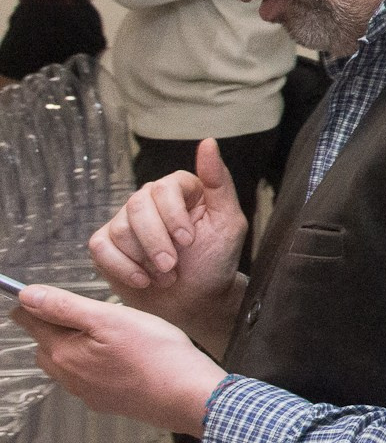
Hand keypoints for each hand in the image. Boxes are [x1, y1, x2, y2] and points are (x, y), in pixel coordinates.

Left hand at [11, 284, 226, 434]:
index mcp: (65, 353)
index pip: (31, 322)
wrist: (186, 396)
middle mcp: (69, 376)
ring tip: (106, 332)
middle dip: (57, 325)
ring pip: (66, 362)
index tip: (49, 294)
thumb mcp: (112, 318)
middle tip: (87, 311)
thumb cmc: (157, 356)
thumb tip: (29, 295)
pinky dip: (93, 364)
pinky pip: (86, 378)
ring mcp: (87, 392)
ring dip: (75, 345)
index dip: (38, 302)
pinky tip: (120, 357)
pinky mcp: (106, 401)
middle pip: (45, 344)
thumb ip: (66, 306)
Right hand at [92, 138, 250, 344]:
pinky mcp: (105, 243)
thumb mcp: (228, 222)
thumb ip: (219, 182)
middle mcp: (149, 199)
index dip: (173, 216)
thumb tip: (208, 142)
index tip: (188, 241)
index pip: (164, 187)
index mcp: (180, 188)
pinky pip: (100, 247)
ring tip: (166, 275)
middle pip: (137, 207)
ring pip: (119, 229)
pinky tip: (143, 280)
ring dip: (144, 259)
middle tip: (172, 265)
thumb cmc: (214, 261)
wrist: (194, 300)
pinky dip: (122, 268)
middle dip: (156, 242)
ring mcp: (124, 220)